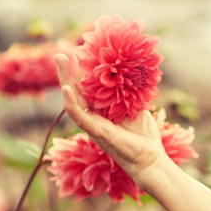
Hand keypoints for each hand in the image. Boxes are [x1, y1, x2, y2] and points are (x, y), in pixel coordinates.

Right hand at [54, 53, 166, 182]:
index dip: (83, 71)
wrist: (150, 158)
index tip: (81, 52)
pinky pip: (80, 117)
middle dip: (67, 72)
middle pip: (76, 91)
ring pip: (73, 100)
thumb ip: (129, 91)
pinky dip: (72, 103)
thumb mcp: (136, 106)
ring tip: (60, 61)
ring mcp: (92, 124)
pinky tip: (67, 89)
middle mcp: (93, 115)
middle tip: (60, 53)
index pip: (88, 87)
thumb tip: (130, 71)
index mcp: (102, 109)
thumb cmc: (143, 135)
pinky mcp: (96, 133)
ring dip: (65, 80)